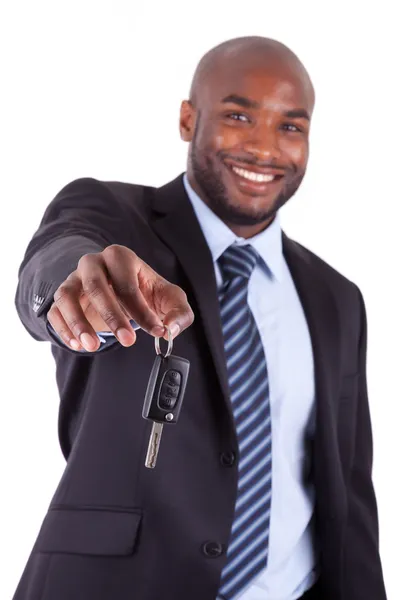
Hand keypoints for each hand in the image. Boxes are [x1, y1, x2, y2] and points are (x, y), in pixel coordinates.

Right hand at [47, 245, 193, 351]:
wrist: (120, 291)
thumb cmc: (146, 292)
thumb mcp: (169, 299)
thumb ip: (179, 313)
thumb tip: (170, 330)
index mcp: (121, 257)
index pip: (127, 284)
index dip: (142, 310)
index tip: (157, 332)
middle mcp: (93, 263)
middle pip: (95, 286)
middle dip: (112, 316)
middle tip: (129, 342)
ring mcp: (73, 279)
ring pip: (67, 296)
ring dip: (78, 323)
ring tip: (93, 346)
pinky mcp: (61, 298)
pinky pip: (55, 311)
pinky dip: (63, 329)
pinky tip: (78, 345)